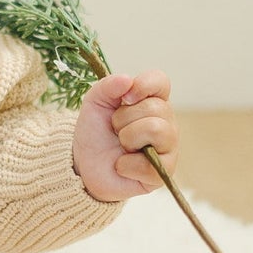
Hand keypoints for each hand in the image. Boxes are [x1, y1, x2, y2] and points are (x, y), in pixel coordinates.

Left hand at [71, 69, 179, 201]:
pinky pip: (148, 163)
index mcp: (152, 101)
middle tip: (116, 130)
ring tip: (121, 146)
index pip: (160, 82)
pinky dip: (125, 165)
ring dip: (127, 138)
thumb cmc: (96, 132)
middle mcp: (166, 122)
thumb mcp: (95, 103)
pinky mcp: (163, 173)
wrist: (85, 164)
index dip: (143, 85)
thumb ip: (108, 86)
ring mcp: (168, 148)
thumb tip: (127, 80)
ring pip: (155, 129)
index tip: (124, 98)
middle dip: (123, 119)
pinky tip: (122, 166)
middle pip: (154, 107)